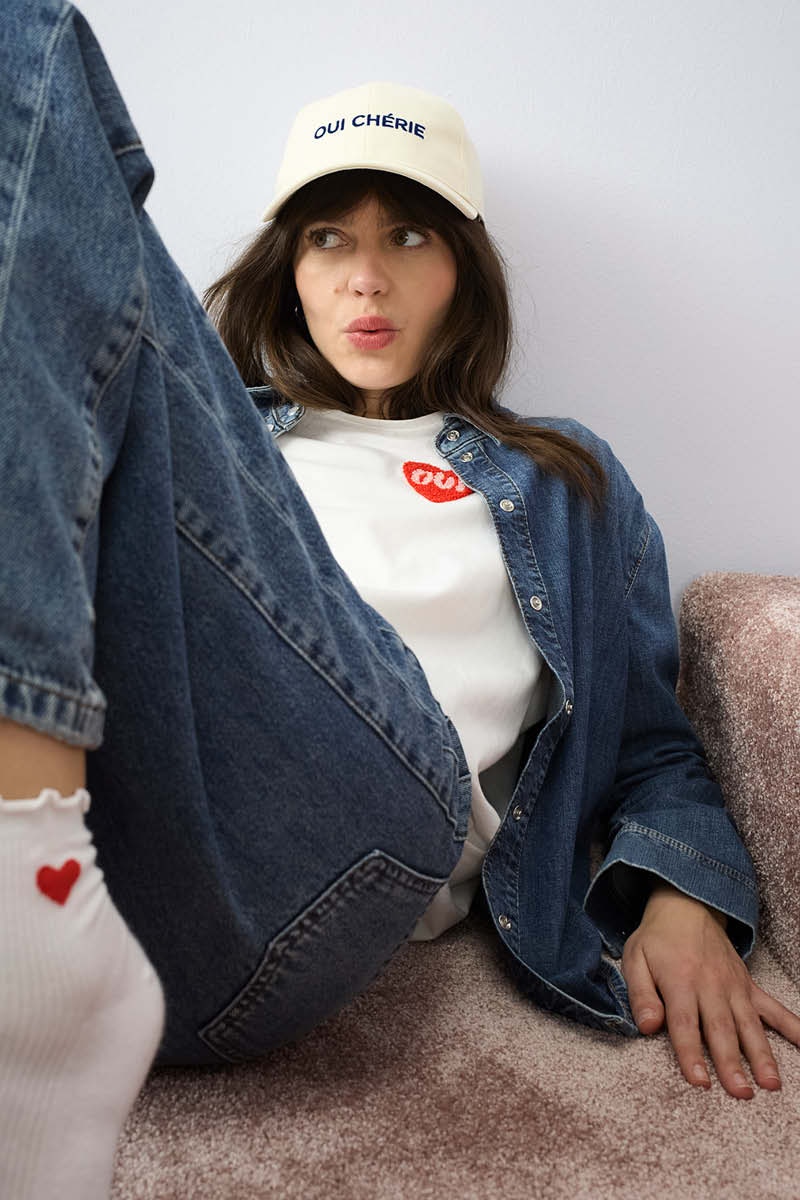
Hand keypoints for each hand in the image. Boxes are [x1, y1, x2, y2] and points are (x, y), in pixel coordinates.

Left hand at [620, 880, 799, 1097]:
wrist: (686, 906)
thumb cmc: (656, 939)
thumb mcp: (635, 960)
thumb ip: (641, 995)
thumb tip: (648, 1026)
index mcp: (680, 981)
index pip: (684, 1024)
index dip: (691, 1054)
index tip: (699, 1082)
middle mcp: (711, 985)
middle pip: (721, 1029)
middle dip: (731, 1062)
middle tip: (741, 1092)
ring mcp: (734, 986)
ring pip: (749, 1024)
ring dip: (761, 1054)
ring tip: (771, 1083)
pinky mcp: (748, 985)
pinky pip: (773, 1007)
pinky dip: (792, 1026)